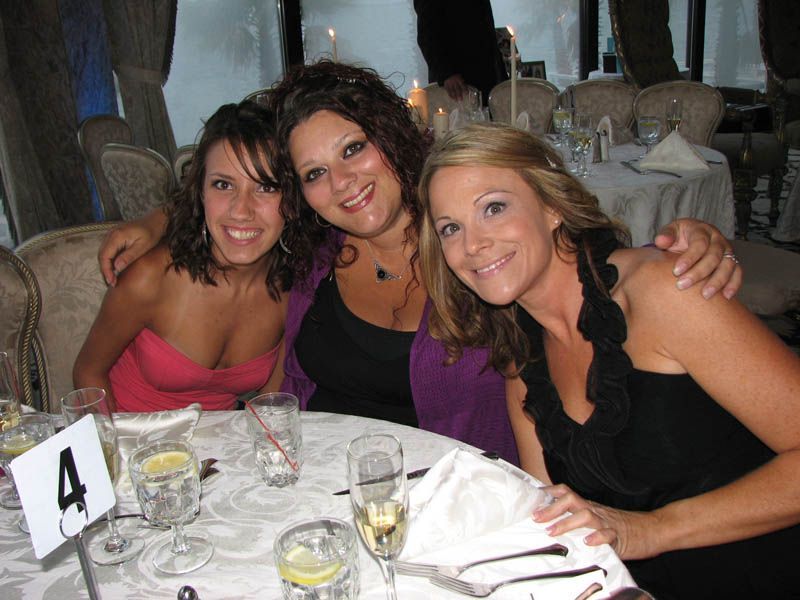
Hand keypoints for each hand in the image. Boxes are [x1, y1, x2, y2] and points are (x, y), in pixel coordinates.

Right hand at [98, 218, 161, 285]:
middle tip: (112, 283)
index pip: (105, 256)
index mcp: (116, 236)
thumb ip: (129, 256)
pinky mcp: (115, 236)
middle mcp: (111, 234)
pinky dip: (110, 260)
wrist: (156, 221)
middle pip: (101, 255)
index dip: (106, 270)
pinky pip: (108, 250)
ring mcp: (111, 234)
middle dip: (105, 270)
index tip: (112, 281)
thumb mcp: (143, 246)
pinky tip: (115, 269)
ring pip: (103, 253)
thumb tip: (116, 268)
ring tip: (113, 278)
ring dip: (106, 266)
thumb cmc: (152, 233)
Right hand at [443, 74, 467, 101]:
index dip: (464, 89)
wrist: (447, 73)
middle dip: (459, 95)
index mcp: (458, 78)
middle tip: (461, 100)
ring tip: (456, 100)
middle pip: (457, 89)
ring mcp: (449, 84)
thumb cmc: (456, 76)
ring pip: (452, 91)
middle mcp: (454, 81)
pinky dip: (450, 95)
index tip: (466, 93)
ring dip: (454, 96)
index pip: (462, 84)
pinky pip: (448, 91)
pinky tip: (452, 98)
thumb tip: (466, 89)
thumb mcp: (460, 77)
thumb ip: (462, 82)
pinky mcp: (446, 85)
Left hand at [533, 484, 659, 559]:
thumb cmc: (621, 526)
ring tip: (552, 531)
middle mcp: (595, 510)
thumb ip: (578, 520)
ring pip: (585, 515)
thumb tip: (552, 522)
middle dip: (551, 508)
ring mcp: (607, 522)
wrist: (652, 528)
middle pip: (571, 500)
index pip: (566, 493)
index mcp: (588, 506)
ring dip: (567, 522)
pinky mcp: (620, 536)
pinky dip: (598, 537)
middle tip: (536, 518)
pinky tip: (588, 542)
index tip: (531, 501)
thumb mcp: (596, 519)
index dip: (548, 494)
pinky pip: (609, 535)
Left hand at [655, 218, 741, 299]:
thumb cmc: (679, 237)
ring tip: (705, 295)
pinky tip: (725, 296)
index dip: (689, 258)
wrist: (690, 239)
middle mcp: (718, 240)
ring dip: (717, 281)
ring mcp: (727, 251)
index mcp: (702, 230)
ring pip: (728, 265)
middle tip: (682, 285)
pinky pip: (737, 273)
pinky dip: (733, 284)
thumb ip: (666, 235)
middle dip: (698, 272)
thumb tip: (661, 241)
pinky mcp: (733, 262)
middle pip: (714, 256)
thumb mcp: (671, 232)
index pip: (699, 243)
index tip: (676, 271)